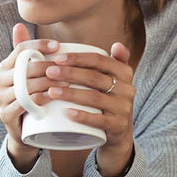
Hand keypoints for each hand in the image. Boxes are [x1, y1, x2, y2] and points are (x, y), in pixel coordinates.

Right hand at [0, 24, 69, 166]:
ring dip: (47, 83)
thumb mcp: (31, 74)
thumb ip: (27, 52)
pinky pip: (21, 104)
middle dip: (48, 66)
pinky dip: (38, 100)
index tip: (59, 46)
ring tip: (67, 83)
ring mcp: (0, 98)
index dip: (39, 45)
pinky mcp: (5, 115)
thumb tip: (19, 24)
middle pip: (24, 67)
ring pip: (24, 85)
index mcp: (5, 66)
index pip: (20, 48)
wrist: (26, 132)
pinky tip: (52, 98)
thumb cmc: (33, 97)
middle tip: (69, 68)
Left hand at [44, 42, 135, 165]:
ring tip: (51, 91)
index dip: (78, 58)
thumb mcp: (114, 80)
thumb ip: (113, 61)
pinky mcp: (118, 125)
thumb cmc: (109, 99)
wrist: (119, 132)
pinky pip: (99, 120)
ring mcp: (124, 108)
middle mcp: (127, 88)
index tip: (57, 58)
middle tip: (49, 72)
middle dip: (70, 73)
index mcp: (124, 72)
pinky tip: (66, 112)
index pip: (99, 60)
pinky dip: (82, 116)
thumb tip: (116, 44)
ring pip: (94, 98)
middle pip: (94, 77)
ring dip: (71, 93)